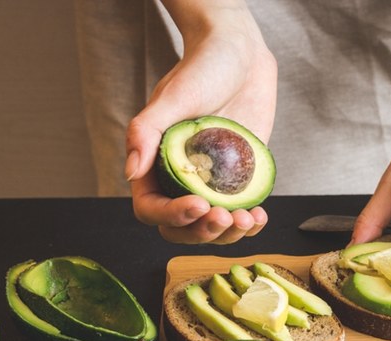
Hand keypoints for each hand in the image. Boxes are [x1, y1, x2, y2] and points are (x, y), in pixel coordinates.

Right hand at [125, 4, 276, 243]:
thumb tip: (130, 172)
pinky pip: (241, 213)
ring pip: (214, 227)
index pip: (152, 209)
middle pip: (183, 229)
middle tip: (225, 217)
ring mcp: (212, 183)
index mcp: (155, 164)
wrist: (240, 55)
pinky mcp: (240, 179)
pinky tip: (259, 216)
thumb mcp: (174, 96)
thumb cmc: (202, 68)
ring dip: (230, 234)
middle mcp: (181, 179)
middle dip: (203, 232)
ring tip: (247, 219)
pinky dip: (250, 223)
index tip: (198, 205)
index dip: (172, 216)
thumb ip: (146, 132)